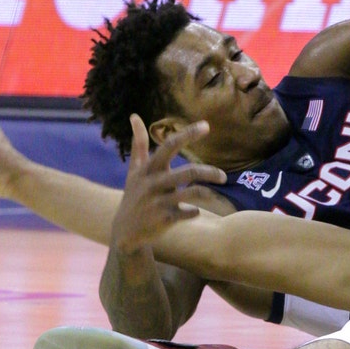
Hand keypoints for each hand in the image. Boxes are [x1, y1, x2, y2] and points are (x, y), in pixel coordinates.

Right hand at [110, 115, 225, 253]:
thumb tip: (134, 116)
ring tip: (218, 194)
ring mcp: (159, 202)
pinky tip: (193, 211)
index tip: (207, 126)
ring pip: (192, 193)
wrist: (125, 232)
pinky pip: (189, 213)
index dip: (188, 134)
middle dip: (209, 172)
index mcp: (149, 169)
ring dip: (209, 193)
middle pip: (188, 172)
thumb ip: (138, 144)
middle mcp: (153, 184)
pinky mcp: (164, 219)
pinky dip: (194, 212)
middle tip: (224, 176)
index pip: (169, 146)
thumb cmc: (134, 196)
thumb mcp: (134, 171)